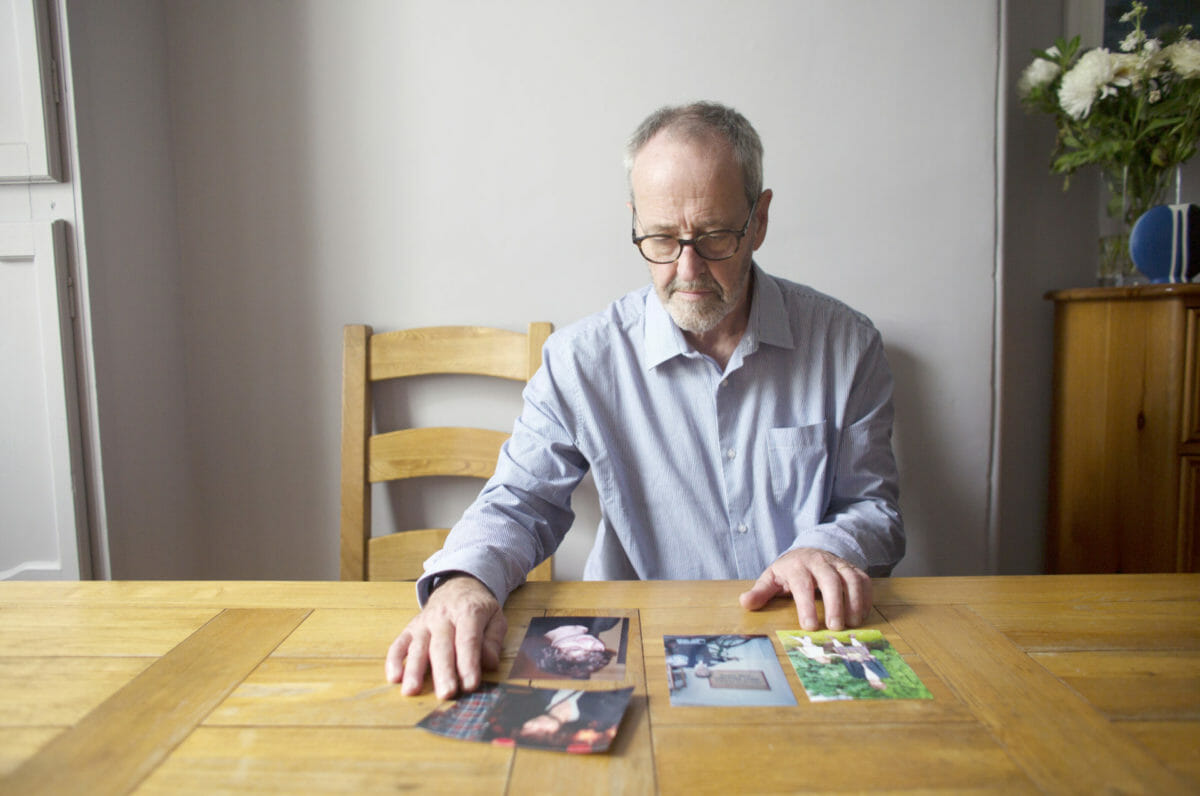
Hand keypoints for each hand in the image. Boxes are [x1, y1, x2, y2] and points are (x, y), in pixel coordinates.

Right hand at [384, 574, 506, 698]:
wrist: (457, 585)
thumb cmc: (478, 608)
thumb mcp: (496, 617)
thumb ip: (493, 640)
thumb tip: (489, 662)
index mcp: (468, 612)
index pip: (468, 640)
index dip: (469, 663)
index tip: (470, 685)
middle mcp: (443, 616)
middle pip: (442, 647)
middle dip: (444, 672)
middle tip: (446, 693)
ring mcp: (424, 622)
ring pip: (418, 647)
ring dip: (414, 670)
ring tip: (412, 690)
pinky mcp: (410, 629)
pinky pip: (399, 644)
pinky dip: (394, 660)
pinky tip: (394, 677)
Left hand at [738, 548, 871, 630]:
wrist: (808, 553)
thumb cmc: (788, 572)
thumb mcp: (771, 579)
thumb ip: (760, 592)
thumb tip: (745, 603)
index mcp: (797, 566)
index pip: (802, 584)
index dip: (806, 605)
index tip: (810, 626)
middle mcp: (819, 562)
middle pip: (830, 580)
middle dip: (834, 604)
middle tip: (835, 628)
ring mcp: (838, 564)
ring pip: (851, 578)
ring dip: (854, 601)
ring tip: (853, 624)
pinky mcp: (852, 568)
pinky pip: (864, 580)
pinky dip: (866, 597)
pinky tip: (862, 615)